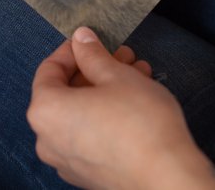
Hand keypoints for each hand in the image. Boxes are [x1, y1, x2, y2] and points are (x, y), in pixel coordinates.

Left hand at [27, 27, 214, 189]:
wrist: (169, 180)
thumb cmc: (139, 123)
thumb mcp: (116, 75)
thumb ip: (92, 53)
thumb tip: (81, 38)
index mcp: (45, 111)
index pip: (49, 69)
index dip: (71, 50)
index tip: (90, 41)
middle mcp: (47, 139)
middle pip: (67, 91)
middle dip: (96, 68)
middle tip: (121, 54)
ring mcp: (67, 160)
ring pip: (82, 111)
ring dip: (107, 87)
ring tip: (137, 71)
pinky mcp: (89, 174)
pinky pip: (90, 132)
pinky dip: (106, 112)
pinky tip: (136, 97)